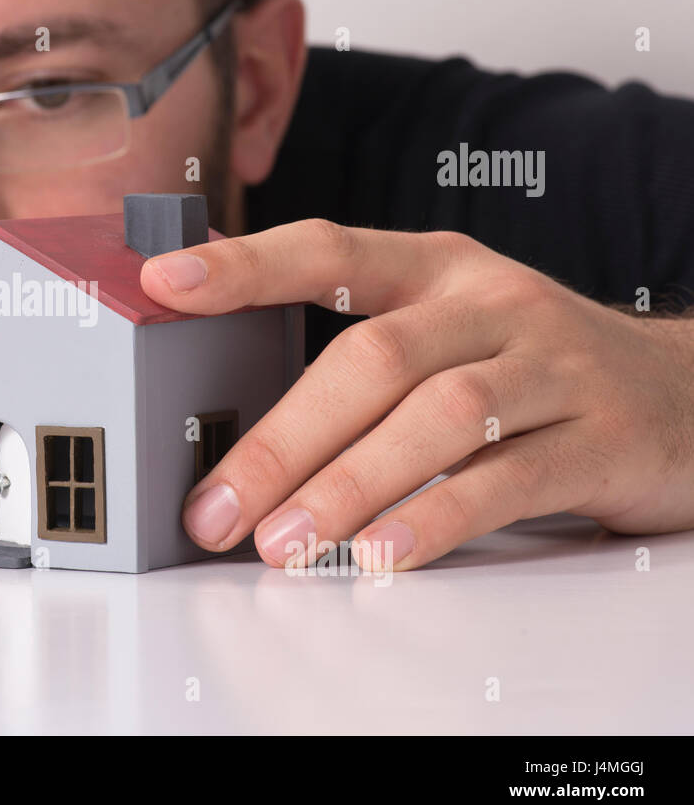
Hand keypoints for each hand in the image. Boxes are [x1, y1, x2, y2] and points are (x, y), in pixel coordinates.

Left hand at [141, 219, 693, 570]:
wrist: (683, 392)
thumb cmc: (529, 366)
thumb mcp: (449, 330)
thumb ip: (361, 362)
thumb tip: (240, 434)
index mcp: (439, 269)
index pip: (331, 250)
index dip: (247, 263)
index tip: (164, 281)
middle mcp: (493, 304)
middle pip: (373, 359)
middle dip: (283, 439)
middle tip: (216, 509)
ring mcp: (553, 367)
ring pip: (437, 419)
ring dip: (347, 486)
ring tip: (282, 544)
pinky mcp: (601, 439)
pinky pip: (507, 481)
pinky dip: (435, 518)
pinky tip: (381, 554)